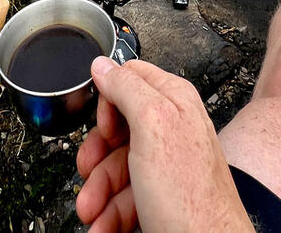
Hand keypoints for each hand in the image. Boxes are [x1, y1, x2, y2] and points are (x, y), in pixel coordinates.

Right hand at [76, 57, 253, 232]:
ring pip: (117, 168)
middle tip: (88, 174)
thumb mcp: (153, 126)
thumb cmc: (191, 196)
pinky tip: (106, 227)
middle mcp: (171, 128)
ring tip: (94, 215)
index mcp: (172, 100)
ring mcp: (167, 165)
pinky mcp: (162, 197)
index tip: (104, 127)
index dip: (108, 101)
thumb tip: (103, 64)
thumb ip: (127, 88)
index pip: (129, 79)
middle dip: (97, 157)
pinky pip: (126, 197)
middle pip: (117, 129)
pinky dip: (110, 214)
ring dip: (98, 194)